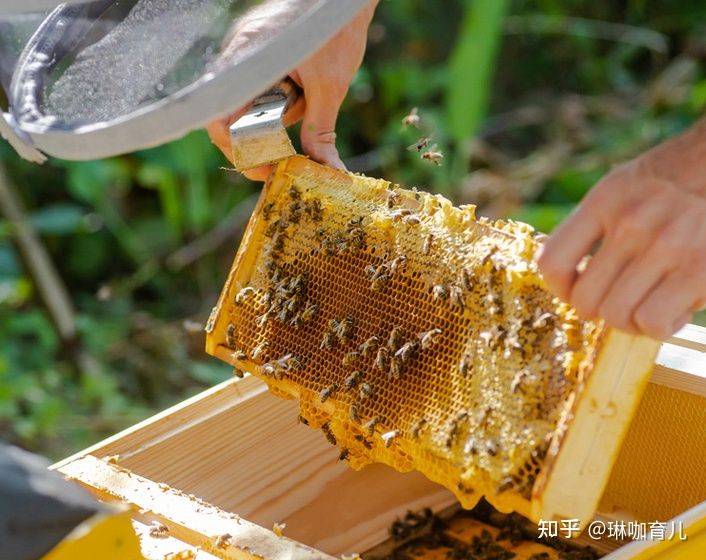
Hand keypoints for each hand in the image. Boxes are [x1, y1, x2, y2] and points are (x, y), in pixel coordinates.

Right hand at [207, 0, 377, 180]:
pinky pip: (264, 90)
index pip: (220, 120)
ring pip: (254, 105)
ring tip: (308, 93)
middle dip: (266, 136)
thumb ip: (320, 131)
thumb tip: (324, 169)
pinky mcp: (261, 56)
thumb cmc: (336, 30)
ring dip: (282, 112)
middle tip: (288, 157)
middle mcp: (239, 56)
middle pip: (235, 117)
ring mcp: (247, 54)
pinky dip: (284, 99)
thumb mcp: (331, 88)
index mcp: (247, 60)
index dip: (238, 152)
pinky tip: (304, 87)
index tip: (265, 170)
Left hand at [537, 119, 705, 338]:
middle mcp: (630, 223)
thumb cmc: (682, 182)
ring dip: (633, 321)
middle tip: (624, 302)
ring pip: (616, 316)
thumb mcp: (627, 186)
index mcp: (606, 200)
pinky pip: (653, 322)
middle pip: (585, 300)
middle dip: (601, 311)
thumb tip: (572, 277)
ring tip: (654, 304)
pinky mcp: (698, 269)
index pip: (552, 261)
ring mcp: (666, 246)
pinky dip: (661, 326)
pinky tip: (677, 309)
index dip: (560, 288)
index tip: (576, 290)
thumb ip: (598, 225)